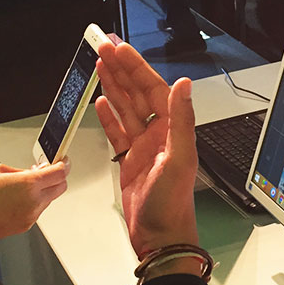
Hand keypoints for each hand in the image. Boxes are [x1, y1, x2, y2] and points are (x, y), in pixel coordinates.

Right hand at [0, 160, 69, 240]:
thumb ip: (23, 171)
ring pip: (49, 200)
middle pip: (61, 187)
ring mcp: (31, 215)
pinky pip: (37, 211)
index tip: (62, 162)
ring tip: (24, 187)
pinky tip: (17, 200)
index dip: (63, 165)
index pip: (60, 173)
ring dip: (44, 191)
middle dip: (57, 178)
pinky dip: (33, 203)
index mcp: (29, 184)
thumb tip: (36, 172)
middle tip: (47, 172)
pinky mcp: (25, 226)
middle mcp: (34, 201)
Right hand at [94, 41, 200, 275]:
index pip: (152, 89)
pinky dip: (108, 116)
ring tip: (99, 66)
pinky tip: (100, 102)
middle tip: (103, 47)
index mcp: (173, 129)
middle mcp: (159, 134)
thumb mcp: (180, 158)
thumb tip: (184, 84)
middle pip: (137, 94)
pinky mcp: (130, 161)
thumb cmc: (172, 204)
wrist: (160, 237)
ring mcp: (144, 147)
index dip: (136, 67)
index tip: (120, 49)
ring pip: (125, 109)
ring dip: (113, 87)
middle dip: (121, 70)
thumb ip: (181, 119)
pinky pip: (117, 133)